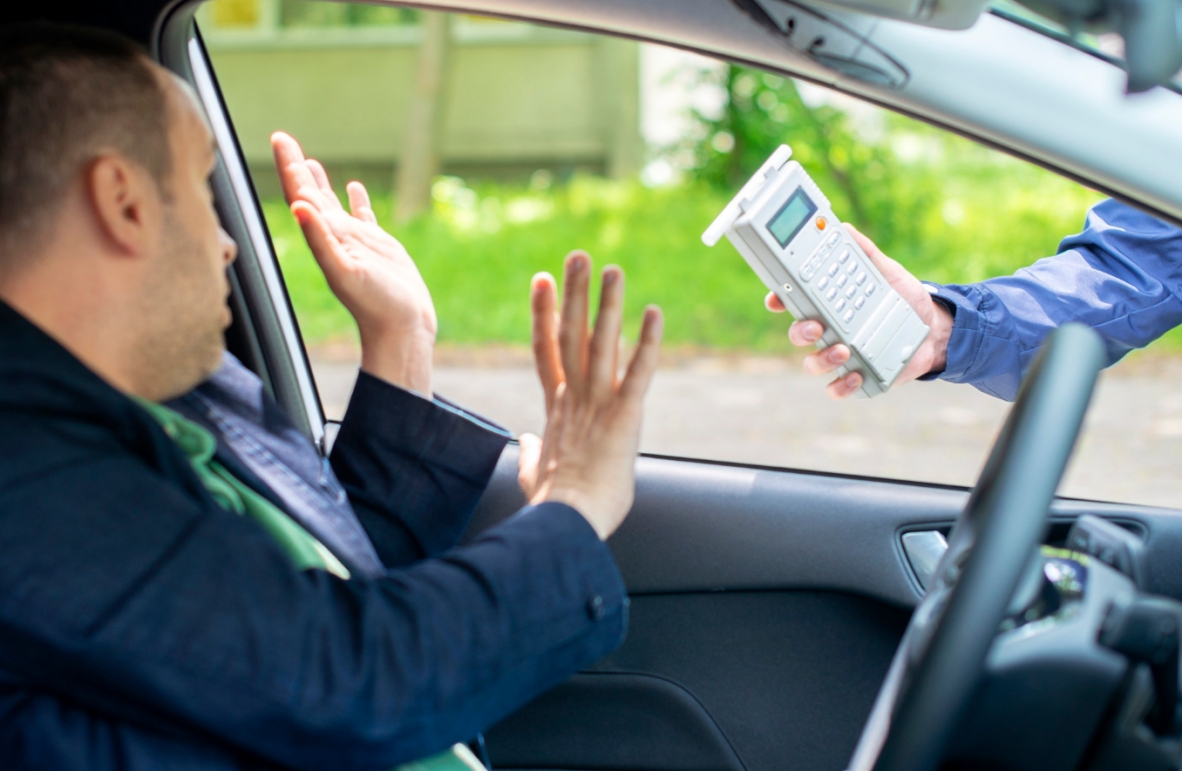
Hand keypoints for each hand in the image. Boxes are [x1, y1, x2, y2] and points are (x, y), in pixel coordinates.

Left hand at [271, 132, 435, 395]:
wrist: (402, 328)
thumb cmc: (375, 304)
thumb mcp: (345, 270)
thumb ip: (321, 238)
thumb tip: (298, 205)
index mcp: (324, 238)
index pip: (301, 195)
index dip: (288, 167)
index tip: (279, 138)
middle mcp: (335, 236)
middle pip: (310, 193)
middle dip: (296, 166)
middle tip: (282, 137)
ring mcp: (356, 241)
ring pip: (332, 203)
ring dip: (319, 181)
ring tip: (308, 160)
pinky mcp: (378, 247)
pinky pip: (363, 217)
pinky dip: (357, 200)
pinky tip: (353, 187)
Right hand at [516, 252, 662, 539]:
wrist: (566, 521)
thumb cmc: (553, 504)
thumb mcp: (534, 473)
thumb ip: (529, 453)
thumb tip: (526, 443)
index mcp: (555, 408)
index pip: (546, 349)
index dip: (543, 313)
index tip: (541, 282)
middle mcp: (574, 397)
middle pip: (571, 334)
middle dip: (575, 292)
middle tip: (578, 256)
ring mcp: (598, 404)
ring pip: (602, 343)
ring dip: (608, 304)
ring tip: (613, 268)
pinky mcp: (625, 416)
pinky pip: (640, 371)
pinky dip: (648, 342)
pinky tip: (655, 313)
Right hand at [768, 224, 951, 398]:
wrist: (936, 329)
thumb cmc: (905, 298)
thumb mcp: (887, 272)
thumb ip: (865, 253)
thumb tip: (844, 228)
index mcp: (830, 304)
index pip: (795, 302)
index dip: (779, 300)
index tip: (776, 298)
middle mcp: (829, 331)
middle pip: (798, 334)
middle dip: (799, 331)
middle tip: (816, 326)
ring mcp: (841, 355)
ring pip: (813, 363)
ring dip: (821, 359)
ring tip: (843, 350)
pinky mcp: (857, 376)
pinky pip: (837, 387)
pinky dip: (841, 385)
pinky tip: (855, 374)